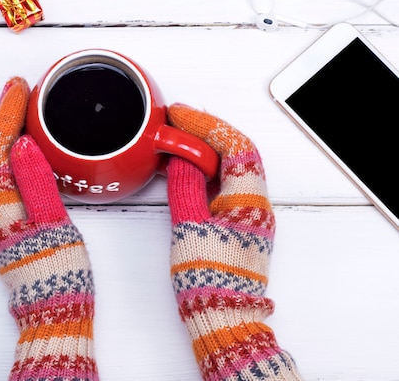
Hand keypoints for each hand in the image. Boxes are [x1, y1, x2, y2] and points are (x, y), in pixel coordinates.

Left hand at [0, 77, 97, 380]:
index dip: (6, 113)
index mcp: (2, 205)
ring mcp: (2, 215)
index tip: (20, 86)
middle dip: (4, 116)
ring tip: (24, 107)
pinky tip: (29, 145)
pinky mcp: (13, 221)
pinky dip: (15, 151)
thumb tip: (22, 143)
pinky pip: (8, 175)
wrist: (54, 314)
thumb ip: (37, 183)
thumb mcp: (52, 225)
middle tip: (20, 88)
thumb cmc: (57, 274)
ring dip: (8, 130)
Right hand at [166, 103, 301, 380]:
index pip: (236, 146)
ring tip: (178, 139)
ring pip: (232, 167)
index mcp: (248, 202)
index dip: (208, 125)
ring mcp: (248, 215)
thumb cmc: (210, 280)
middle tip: (178, 122)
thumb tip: (182, 159)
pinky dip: (206, 169)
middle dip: (208, 131)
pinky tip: (186, 169)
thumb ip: (185, 187)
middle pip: (238, 152)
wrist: (223, 317)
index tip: (180, 116)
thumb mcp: (189, 227)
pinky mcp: (237, 225)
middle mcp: (255, 205)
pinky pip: (225, 184)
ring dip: (206, 149)